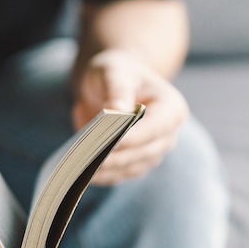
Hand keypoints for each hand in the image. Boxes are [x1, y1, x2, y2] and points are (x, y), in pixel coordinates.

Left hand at [73, 49, 188, 184]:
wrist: (113, 84)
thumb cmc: (116, 73)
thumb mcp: (114, 72)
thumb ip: (117, 90)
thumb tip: (116, 111)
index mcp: (171, 108)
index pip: (155, 127)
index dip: (134, 137)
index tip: (112, 144)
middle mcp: (167, 134)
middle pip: (142, 152)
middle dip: (113, 157)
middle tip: (85, 159)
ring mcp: (152, 152)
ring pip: (129, 167)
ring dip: (105, 170)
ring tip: (78, 168)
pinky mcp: (135, 163)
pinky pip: (119, 174)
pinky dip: (101, 175)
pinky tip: (80, 173)